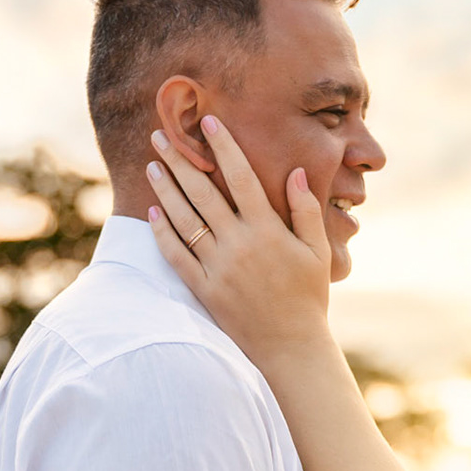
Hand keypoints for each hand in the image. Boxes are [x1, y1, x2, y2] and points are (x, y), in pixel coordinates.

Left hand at [147, 116, 333, 362]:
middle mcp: (239, 245)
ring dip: (166, 190)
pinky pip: (176, 256)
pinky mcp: (204, 290)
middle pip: (203, 192)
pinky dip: (162, 233)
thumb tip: (297, 173)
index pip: (241, 178)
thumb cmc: (309, 298)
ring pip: (185, 220)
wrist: (291, 348)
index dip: (223, 147)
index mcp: (268, 231)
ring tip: (153, 165)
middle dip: (181, 160)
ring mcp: (218, 268)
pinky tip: (153, 212)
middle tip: (161, 136)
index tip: (208, 123)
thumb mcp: (318, 252)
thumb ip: (306, 211)